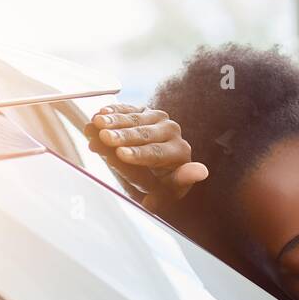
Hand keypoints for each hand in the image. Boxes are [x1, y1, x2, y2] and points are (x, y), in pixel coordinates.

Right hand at [86, 103, 207, 214]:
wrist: (157, 172)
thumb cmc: (162, 186)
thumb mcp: (171, 191)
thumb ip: (181, 181)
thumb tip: (202, 172)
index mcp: (180, 152)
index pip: (157, 153)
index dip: (138, 154)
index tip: (121, 154)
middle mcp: (172, 132)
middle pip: (144, 133)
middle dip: (122, 135)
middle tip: (105, 137)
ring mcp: (158, 118)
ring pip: (134, 118)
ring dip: (113, 120)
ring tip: (97, 122)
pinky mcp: (144, 110)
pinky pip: (127, 108)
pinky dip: (113, 111)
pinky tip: (100, 113)